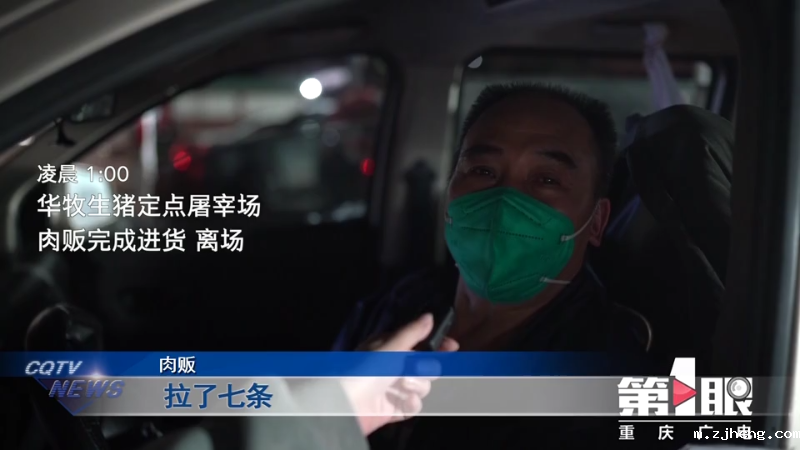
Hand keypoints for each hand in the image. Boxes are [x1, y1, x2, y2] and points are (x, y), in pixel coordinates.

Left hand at [341, 314, 458, 435]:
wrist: (346, 406)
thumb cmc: (367, 371)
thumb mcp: (390, 348)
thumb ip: (412, 333)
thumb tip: (430, 316)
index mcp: (389, 348)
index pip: (419, 343)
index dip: (437, 344)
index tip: (452, 346)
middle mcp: (393, 367)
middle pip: (425, 366)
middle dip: (424, 369)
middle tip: (414, 371)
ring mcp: (394, 389)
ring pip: (423, 386)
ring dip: (415, 386)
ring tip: (402, 386)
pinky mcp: (394, 409)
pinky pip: (414, 406)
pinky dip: (410, 403)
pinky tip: (402, 400)